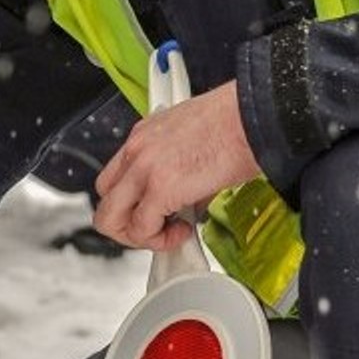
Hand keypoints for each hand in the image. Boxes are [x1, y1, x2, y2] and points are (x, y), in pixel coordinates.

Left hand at [92, 82, 263, 253]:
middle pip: (104, 200)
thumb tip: (185, 203)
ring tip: (170, 233)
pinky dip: (161, 240)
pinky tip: (184, 232)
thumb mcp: (194, 141)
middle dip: (126, 225)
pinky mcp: (162, 187)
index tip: (153, 212)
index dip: (130, 204)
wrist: (254, 117)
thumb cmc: (237, 124)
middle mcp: (137, 149)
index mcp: (144, 135)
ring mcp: (144, 168)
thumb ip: (179, 173)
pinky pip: (142, 229)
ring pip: (110, 218)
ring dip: (139, 236)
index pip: (115, 179)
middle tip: (155, 229)